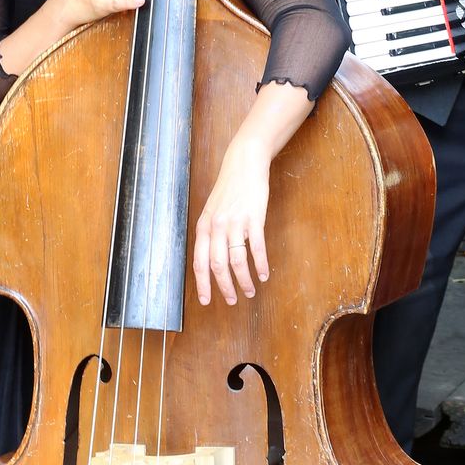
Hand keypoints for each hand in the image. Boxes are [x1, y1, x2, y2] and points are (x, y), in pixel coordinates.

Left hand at [190, 150, 274, 307]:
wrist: (244, 164)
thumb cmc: (229, 189)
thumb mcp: (212, 211)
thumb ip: (210, 234)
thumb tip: (210, 260)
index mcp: (204, 226)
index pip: (199, 262)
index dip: (203, 284)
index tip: (206, 301)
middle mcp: (217, 226)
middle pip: (218, 265)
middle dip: (225, 287)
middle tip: (233, 301)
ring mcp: (236, 222)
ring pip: (237, 261)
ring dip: (244, 281)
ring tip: (251, 291)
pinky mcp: (254, 218)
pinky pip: (257, 248)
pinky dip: (261, 265)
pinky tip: (264, 274)